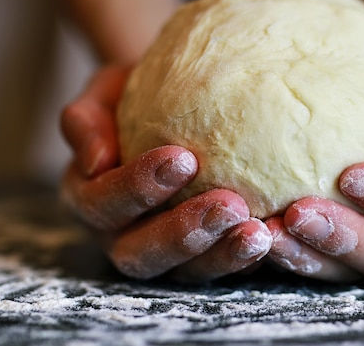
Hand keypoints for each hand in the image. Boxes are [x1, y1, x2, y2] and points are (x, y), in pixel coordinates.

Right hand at [60, 65, 271, 281]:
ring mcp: (163, 253)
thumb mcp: (106, 92)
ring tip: (259, 233)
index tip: (183, 157)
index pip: (101, 203)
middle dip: (182, 234)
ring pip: (185, 272)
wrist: (172, 105)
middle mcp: (120, 235)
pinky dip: (246, 259)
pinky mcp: (201, 258)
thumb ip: (87, 118)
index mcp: (90, 197)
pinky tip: (276, 237)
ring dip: (221, 255)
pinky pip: (221, 267)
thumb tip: (94, 159)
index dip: (135, 188)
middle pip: (139, 253)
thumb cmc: (137, 96)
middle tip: (229, 205)